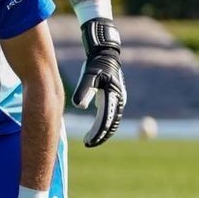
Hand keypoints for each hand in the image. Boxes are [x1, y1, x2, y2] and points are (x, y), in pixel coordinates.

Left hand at [72, 17, 123, 145]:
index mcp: (113, 96)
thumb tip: (80, 106)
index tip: (89, 142)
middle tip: (88, 144)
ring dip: (102, 130)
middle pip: (111, 123)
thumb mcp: (89, 76)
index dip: (98, 133)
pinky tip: (95, 129)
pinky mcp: (114, 96)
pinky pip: (110, 114)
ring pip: (111, 119)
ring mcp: (118, 98)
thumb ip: (84, 90)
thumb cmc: (96, 64)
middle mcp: (118, 99)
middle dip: (101, 135)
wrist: (105, 54)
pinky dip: (104, 123)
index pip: (106, 120)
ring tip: (90, 139)